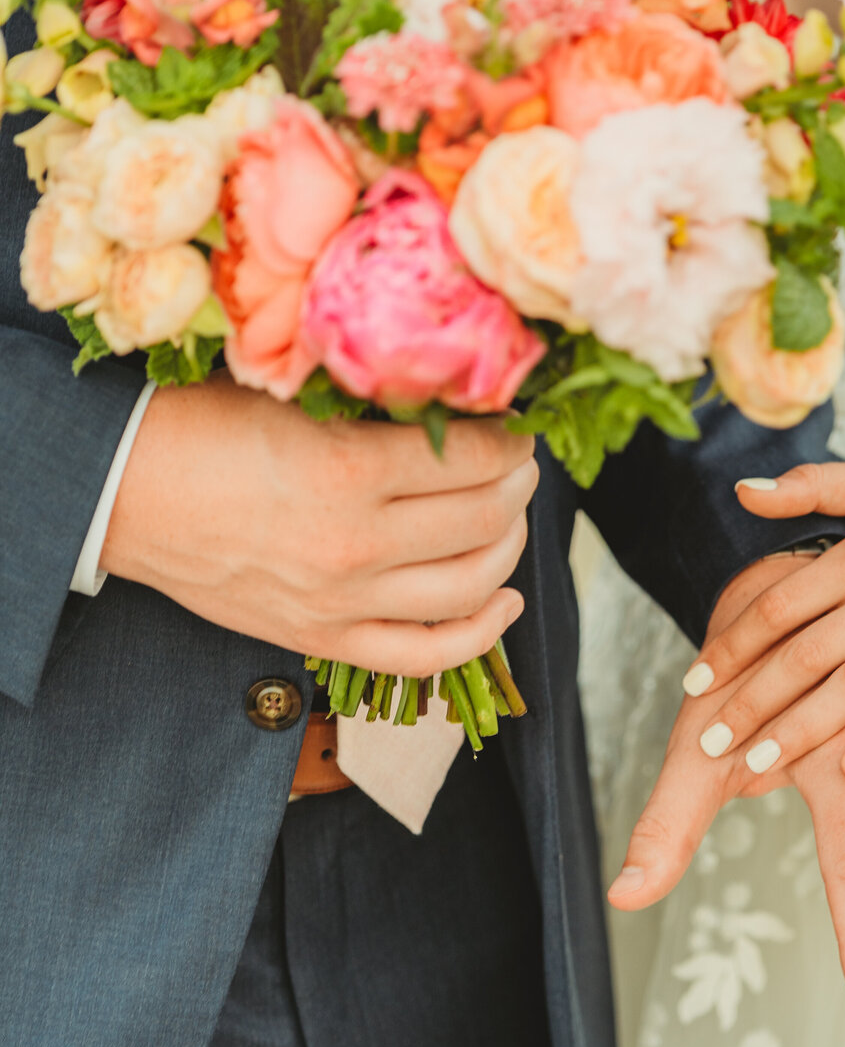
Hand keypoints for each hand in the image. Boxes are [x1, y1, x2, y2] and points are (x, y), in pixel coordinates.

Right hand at [103, 372, 537, 672]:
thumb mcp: (290, 391)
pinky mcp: (324, 637)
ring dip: (509, 547)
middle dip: (518, 485)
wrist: (121, 491)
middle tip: (521, 462)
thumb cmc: (199, 426)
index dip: (513, 438)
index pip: (474, 457)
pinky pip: (424, 655)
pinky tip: (505, 600)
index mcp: (347, 469)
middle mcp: (354, 544)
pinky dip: (479, 633)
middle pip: (482, 519)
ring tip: (510, 515)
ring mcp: (342, 600)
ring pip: (468, 586)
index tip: (519, 422)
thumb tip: (455, 394)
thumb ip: (372, 400)